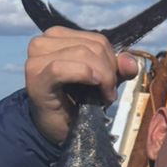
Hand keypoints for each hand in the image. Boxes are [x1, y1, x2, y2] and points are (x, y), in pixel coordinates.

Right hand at [25, 28, 139, 145]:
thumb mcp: (102, 81)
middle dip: (108, 71)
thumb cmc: (76, 103)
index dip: (112, 61)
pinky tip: (91, 90)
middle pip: (92, 46)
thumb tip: (131, 62)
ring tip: (100, 98)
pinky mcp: (35, 75)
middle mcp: (43, 41)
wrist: (58, 130)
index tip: (111, 84)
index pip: (97, 39)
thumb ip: (117, 68)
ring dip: (100, 78)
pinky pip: (61, 67)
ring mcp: (36, 57)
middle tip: (107, 94)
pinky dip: (83, 76)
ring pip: (82, 53)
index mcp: (58, 37)